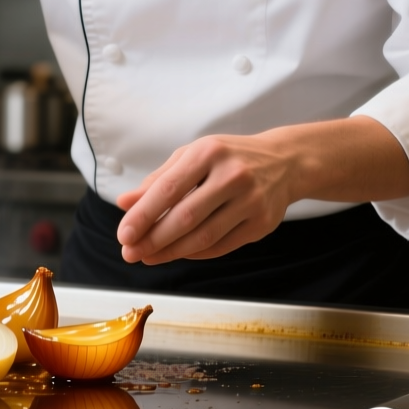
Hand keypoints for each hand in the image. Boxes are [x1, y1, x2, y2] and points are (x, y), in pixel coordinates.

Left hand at [114, 134, 294, 264]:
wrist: (284, 162)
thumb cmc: (228, 158)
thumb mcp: (192, 157)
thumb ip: (158, 180)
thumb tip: (125, 203)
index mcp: (209, 152)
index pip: (169, 188)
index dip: (143, 215)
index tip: (124, 235)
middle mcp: (233, 175)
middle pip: (186, 217)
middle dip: (153, 239)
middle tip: (131, 253)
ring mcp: (251, 201)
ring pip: (204, 236)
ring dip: (172, 252)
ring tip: (149, 257)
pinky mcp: (262, 223)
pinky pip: (222, 246)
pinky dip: (196, 253)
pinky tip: (179, 253)